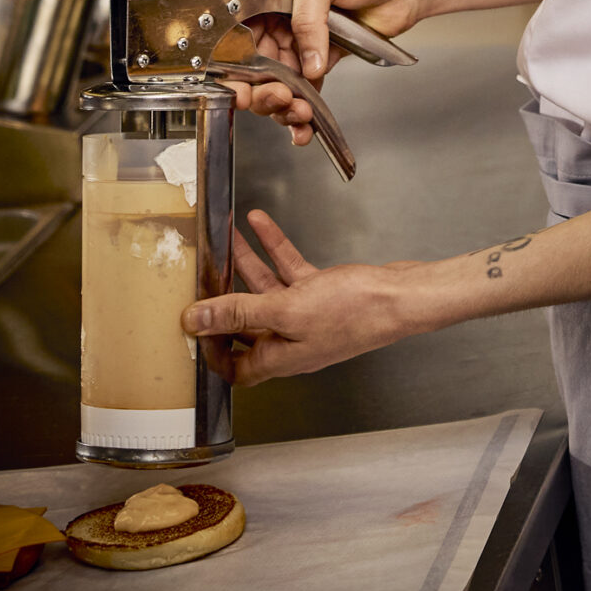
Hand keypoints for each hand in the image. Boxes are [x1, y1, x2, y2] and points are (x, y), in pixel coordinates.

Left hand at [182, 209, 429, 384]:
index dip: (212, 350)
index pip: (235, 366)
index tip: (192, 326)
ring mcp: (307, 316)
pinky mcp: (322, 292)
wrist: (399, 296)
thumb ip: (239, 312)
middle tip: (204, 270)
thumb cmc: (352, 312)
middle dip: (223, 294)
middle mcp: (290, 340)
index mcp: (278, 357)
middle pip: (246, 321)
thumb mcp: (286, 311)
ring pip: (266, 289)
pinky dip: (275, 248)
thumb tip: (195, 320)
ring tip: (226, 235)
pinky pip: (290, 270)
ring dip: (246, 261)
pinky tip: (261, 224)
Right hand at [226, 0, 425, 141]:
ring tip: (300, 113)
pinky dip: (303, 108)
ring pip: (278, 80)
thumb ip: (308, 17)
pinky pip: (304, 87)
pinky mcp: (321, 55)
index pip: (240, 29)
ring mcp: (299, 36)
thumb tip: (306, 63)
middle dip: (265, 89)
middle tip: (281, 100)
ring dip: (284, 104)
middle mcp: (278, 12)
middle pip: (255, 62)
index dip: (239, 61)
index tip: (245, 87)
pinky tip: (305, 125)